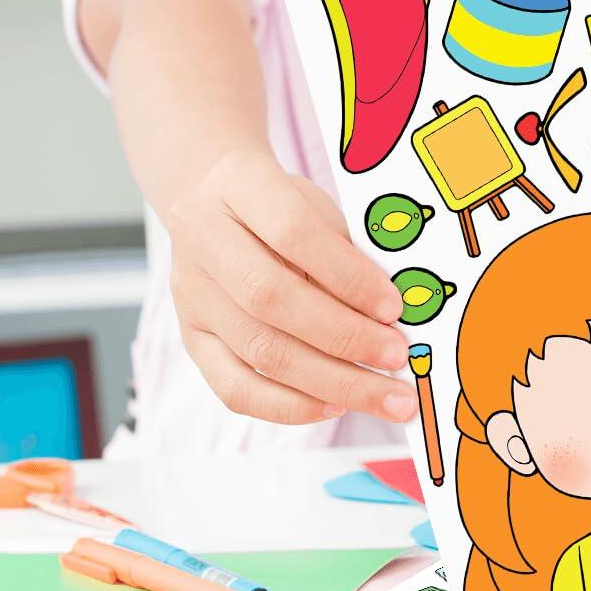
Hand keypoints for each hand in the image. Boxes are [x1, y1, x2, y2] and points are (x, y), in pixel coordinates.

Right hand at [167, 149, 414, 424]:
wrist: (213, 199)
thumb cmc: (282, 207)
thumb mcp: (318, 206)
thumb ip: (349, 252)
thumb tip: (396, 315)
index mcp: (240, 185)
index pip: (293, 232)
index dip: (348, 275)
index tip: (394, 307)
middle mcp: (203, 239)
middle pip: (272, 299)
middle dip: (346, 337)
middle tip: (398, 357)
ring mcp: (192, 294)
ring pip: (259, 350)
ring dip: (332, 381)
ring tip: (385, 396)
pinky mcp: (192, 337)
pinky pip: (234, 388)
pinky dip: (290, 405)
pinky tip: (335, 405)